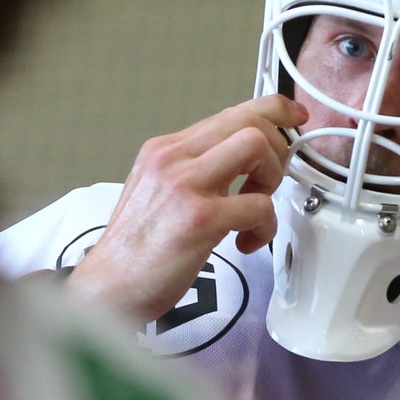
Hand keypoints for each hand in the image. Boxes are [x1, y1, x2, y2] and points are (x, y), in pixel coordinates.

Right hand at [67, 94, 306, 322]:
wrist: (107, 289)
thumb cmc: (136, 251)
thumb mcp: (157, 192)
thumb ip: (196, 170)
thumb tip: (245, 162)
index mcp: (165, 150)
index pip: (231, 112)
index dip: (273, 109)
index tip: (293, 117)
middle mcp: (173, 158)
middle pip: (248, 120)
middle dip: (278, 147)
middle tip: (272, 181)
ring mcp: (185, 186)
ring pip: (256, 146)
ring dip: (272, 178)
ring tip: (256, 208)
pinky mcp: (199, 219)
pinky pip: (259, 205)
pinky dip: (265, 227)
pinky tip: (247, 242)